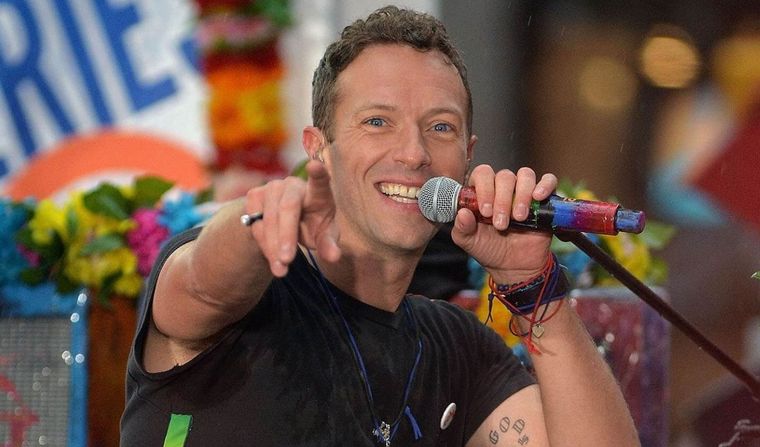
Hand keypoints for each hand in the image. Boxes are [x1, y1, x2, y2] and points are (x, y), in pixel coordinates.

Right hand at [245, 160, 340, 276]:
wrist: (284, 223)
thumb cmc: (312, 226)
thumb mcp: (324, 237)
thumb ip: (329, 245)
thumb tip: (335, 257)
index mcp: (318, 191)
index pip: (320, 180)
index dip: (318, 173)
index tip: (315, 165)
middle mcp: (293, 185)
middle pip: (288, 208)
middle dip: (286, 236)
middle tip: (287, 260)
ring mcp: (271, 188)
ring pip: (269, 219)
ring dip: (272, 246)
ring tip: (281, 270)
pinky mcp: (254, 196)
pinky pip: (256, 224)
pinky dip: (263, 244)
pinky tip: (272, 257)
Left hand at [450, 165, 557, 283]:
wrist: (514, 267)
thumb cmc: (489, 249)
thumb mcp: (469, 242)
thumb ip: (462, 228)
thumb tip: (463, 213)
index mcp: (482, 192)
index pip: (482, 174)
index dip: (484, 188)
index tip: (485, 212)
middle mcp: (503, 188)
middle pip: (504, 176)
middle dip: (502, 200)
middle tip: (500, 224)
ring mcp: (524, 191)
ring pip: (526, 175)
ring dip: (522, 195)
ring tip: (518, 218)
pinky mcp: (544, 199)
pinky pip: (549, 180)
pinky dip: (545, 185)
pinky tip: (538, 197)